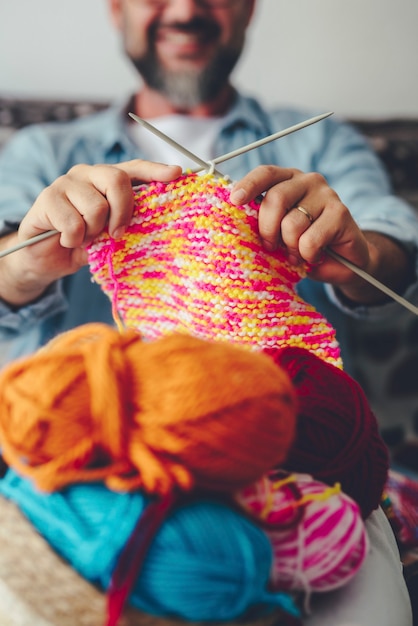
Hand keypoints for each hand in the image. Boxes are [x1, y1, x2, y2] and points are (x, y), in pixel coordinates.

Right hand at [0, 160, 181, 305]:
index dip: (155, 170)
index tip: (177, 173)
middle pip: (117, 180)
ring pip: (96, 207)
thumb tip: (155, 219)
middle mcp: (87, 174)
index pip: (133, 168)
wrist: (44, 259)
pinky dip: (73, 240)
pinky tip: (65, 240)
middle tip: (115, 233)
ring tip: (83, 238)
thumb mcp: (109, 234)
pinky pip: (74, 223)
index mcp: (105, 179)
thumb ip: (126, 221)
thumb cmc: (82, 244)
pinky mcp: (47, 198)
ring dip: (92, 232)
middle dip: (122, 212)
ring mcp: (65, 183)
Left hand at [229, 165, 382, 295]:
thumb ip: (263, 221)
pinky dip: (308, 255)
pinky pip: (310, 240)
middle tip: (271, 246)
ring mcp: (326, 194)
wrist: (343, 264)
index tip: (235, 200)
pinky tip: (314, 256)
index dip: (249, 184)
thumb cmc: (303, 246)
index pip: (266, 173)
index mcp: (288, 180)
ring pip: (292, 224)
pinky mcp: (341, 213)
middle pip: (276, 199)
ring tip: (297, 254)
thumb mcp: (278, 232)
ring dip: (291, 248)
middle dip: (268, 229)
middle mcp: (308, 181)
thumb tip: (236, 223)